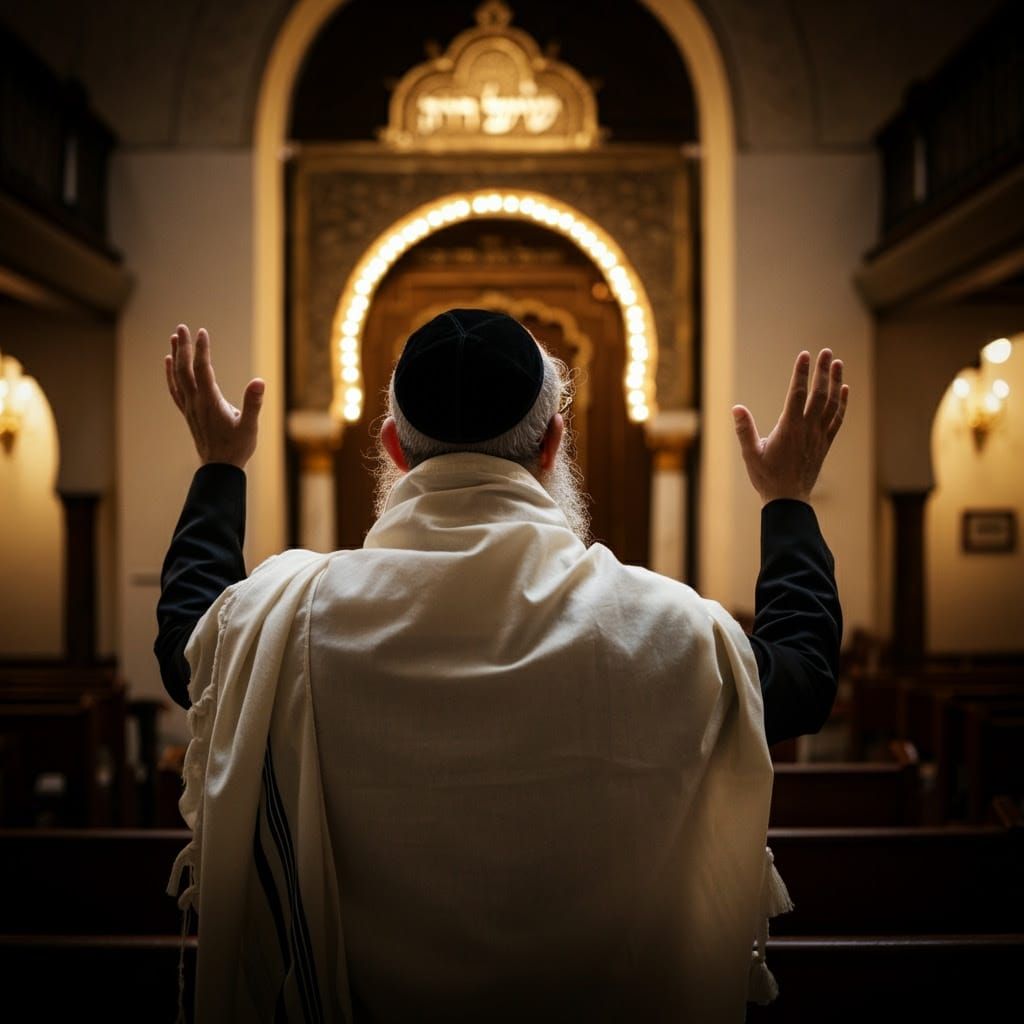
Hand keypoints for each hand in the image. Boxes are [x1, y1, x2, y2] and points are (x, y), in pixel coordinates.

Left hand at [164, 324, 264, 468]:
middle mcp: (196, 402)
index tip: (202, 332)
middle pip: (185, 369)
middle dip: (183, 347)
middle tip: (181, 327)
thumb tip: (259, 381)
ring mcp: (190, 408)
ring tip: (173, 338)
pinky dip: (170, 375)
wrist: (220, 469)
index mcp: (210, 402)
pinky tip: (169, 364)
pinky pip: (175, 389)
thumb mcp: (250, 426)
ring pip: (177, 377)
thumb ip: (253, 403)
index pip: (202, 369)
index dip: (202, 349)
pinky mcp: (189, 413)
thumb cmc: (237, 448)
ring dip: (175, 356)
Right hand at [732, 348, 847, 504]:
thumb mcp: (750, 454)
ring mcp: (819, 436)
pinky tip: (844, 390)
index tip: (805, 355)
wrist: (789, 500)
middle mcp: (808, 429)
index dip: (802, 373)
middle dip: (822, 372)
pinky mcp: (825, 443)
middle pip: (819, 394)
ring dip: (835, 382)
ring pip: (832, 404)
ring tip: (837, 363)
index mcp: (789, 429)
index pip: (797, 394)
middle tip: (826, 351)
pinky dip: (842, 403)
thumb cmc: (767, 477)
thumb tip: (736, 408)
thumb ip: (744, 430)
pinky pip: (837, 419)